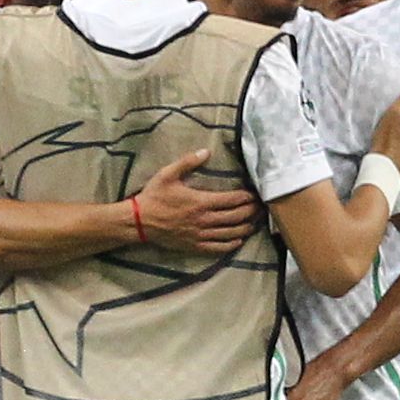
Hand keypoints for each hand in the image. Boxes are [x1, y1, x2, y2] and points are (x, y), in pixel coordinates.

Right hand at [135, 149, 260, 253]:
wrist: (139, 222)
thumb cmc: (153, 197)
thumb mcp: (168, 174)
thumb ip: (188, 162)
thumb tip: (206, 151)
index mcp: (200, 201)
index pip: (231, 200)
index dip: (246, 198)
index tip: (254, 195)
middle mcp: (203, 220)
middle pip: (235, 217)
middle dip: (250, 212)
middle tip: (260, 208)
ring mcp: (200, 235)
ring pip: (230, 234)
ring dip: (245, 228)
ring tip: (254, 223)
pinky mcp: (195, 246)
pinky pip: (218, 248)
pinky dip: (231, 245)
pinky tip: (238, 241)